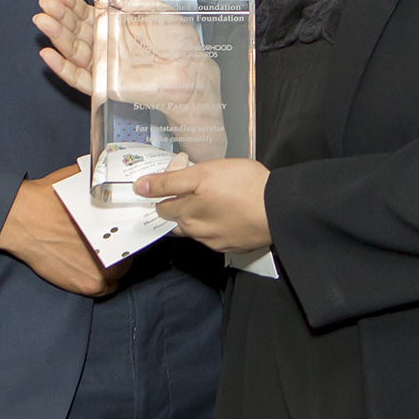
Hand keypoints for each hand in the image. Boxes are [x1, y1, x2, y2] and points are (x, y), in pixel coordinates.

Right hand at [0, 164, 128, 296]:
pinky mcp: (87, 285)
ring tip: (100, 257)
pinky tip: (92, 270)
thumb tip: (107, 170)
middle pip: (129, 252)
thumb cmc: (47, 198)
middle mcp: (114, 247)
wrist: (22, 219)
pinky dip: (101, 282)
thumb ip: (98, 180)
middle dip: (119, 247)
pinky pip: (105, 288)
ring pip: (119, 272)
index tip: (123, 231)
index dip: (129, 231)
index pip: (135, 231)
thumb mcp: (78, 179)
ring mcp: (102, 269)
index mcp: (115, 222)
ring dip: (112, 265)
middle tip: (108, 243)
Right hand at [37, 0, 227, 162]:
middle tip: (46, 3)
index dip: (71, 4)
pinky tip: (48, 54)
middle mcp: (105, 45)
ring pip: (73, 51)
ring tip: (42, 21)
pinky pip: (78, 78)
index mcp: (114, 26)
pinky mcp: (105, 84)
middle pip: (74, 30)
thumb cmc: (177, 42)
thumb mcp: (154, 8)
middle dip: (59, 16)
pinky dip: (62, 68)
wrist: (191, 69)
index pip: (85, 14)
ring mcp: (103, 65)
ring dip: (56, 36)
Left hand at [135, 158, 271, 253]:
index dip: (162, 193)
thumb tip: (140, 187)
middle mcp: (197, 232)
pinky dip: (217, 225)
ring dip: (197, 217)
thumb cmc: (243, 186)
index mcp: (186, 214)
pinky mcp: (234, 245)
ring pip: (196, 229)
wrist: (279, 208)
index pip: (161, 207)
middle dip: (177, 207)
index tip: (169, 183)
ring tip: (211, 199)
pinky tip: (228, 212)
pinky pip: (217, 235)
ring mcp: (216, 242)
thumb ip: (169, 181)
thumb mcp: (202, 173)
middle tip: (190, 190)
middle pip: (176, 221)